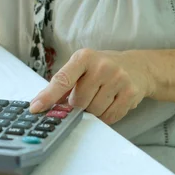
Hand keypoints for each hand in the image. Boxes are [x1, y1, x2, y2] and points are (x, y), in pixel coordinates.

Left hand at [29, 48, 154, 124]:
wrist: (138, 67)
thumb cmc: (102, 68)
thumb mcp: (82, 67)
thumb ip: (64, 84)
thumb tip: (43, 104)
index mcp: (84, 57)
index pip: (62, 79)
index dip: (48, 96)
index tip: (36, 108)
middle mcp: (101, 66)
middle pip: (78, 101)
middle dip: (77, 105)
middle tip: (84, 98)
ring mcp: (117, 79)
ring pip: (94, 111)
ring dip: (92, 112)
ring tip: (99, 98)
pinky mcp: (130, 93)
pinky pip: (109, 117)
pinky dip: (105, 117)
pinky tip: (109, 103)